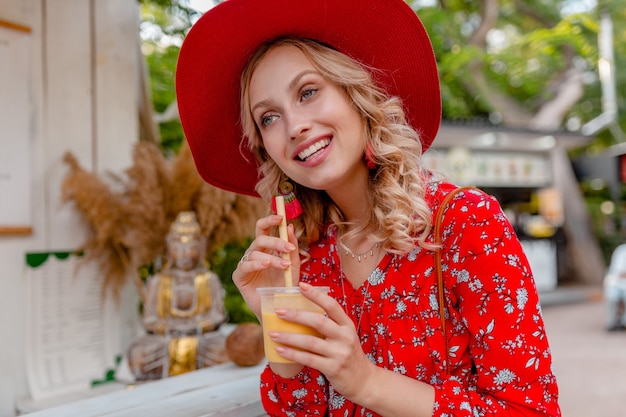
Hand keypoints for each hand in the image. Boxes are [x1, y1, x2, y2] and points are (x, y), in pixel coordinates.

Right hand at [232, 214, 299, 318]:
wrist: (278, 308)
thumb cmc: (285, 286)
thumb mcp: (294, 266)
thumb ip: (292, 247)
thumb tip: (290, 227)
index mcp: (266, 248)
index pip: (263, 228)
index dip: (270, 220)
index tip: (281, 217)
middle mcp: (255, 253)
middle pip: (260, 238)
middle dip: (276, 241)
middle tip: (290, 249)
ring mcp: (246, 264)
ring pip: (255, 252)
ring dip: (272, 257)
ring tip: (285, 265)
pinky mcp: (239, 276)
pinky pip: (245, 265)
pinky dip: (256, 263)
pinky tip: (266, 264)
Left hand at [268, 282, 374, 400]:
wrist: (364, 380)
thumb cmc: (348, 354)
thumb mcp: (344, 336)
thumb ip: (328, 325)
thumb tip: (300, 313)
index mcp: (346, 325)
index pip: (331, 305)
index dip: (316, 295)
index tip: (301, 285)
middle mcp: (345, 337)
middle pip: (318, 321)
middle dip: (296, 315)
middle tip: (278, 311)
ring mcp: (340, 353)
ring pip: (310, 341)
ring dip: (289, 336)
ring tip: (273, 333)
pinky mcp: (333, 368)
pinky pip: (308, 359)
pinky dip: (292, 354)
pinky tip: (280, 350)